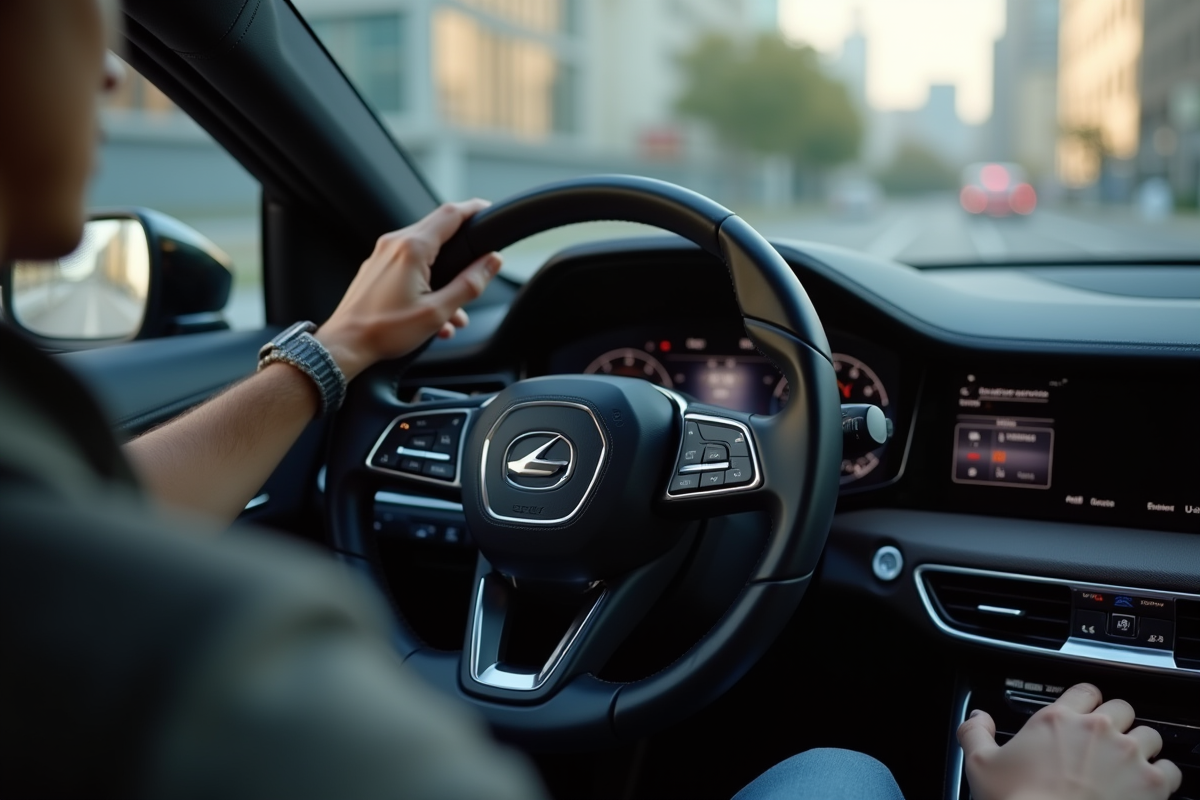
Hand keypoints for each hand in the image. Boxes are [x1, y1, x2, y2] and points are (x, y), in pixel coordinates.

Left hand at [315, 200, 501, 380]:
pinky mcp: (376, 268)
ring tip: (454, 313)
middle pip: (438, 230)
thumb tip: (492, 262)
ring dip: (445, 276)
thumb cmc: (385, 330)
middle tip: (480, 262)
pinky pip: (409, 264)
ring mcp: (382, 254)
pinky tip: (433, 315)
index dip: (474, 209)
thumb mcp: (438, 312)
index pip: (451, 214)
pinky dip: (427, 282)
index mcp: (412, 248)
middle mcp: (394, 244)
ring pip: (425, 253)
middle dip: (462, 249)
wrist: (345, 344)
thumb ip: (470, 284)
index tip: (488, 210)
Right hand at [958, 683, 1181, 799]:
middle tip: (1104, 744)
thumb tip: (977, 717)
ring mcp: (1128, 756)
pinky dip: (1163, 777)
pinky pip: (1172, 770)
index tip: (1082, 717)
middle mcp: (1096, 730)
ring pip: (1151, 735)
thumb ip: (974, 732)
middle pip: (1122, 708)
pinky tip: (1147, 787)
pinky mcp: (1152, 785)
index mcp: (1057, 719)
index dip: (1085, 703)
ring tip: (1129, 766)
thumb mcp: (979, 765)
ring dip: (1142, 748)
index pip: (1085, 690)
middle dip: (1116, 724)